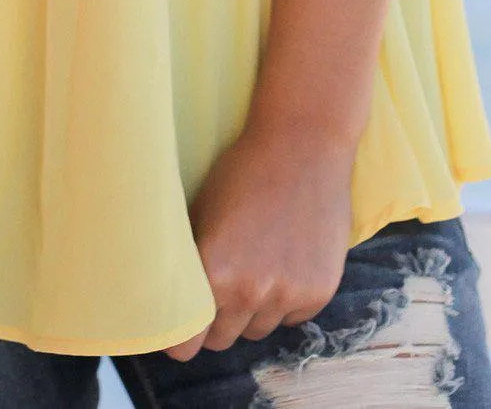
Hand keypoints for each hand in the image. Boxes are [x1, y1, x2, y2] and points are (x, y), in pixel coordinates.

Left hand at [164, 121, 354, 359]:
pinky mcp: (319, 292)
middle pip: (222, 340)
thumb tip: (172, 295)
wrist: (303, 145)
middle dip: (216, 321)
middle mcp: (250, 292)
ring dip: (251, 310)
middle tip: (218, 289)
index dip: (181, 338)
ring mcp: (288, 294)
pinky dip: (285, 300)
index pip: (187, 344)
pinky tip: (284, 260)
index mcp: (213, 271)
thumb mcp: (200, 211)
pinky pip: (292, 317)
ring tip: (254, 265)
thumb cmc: (242, 171)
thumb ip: (190, 261)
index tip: (179, 332)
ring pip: (257, 329)